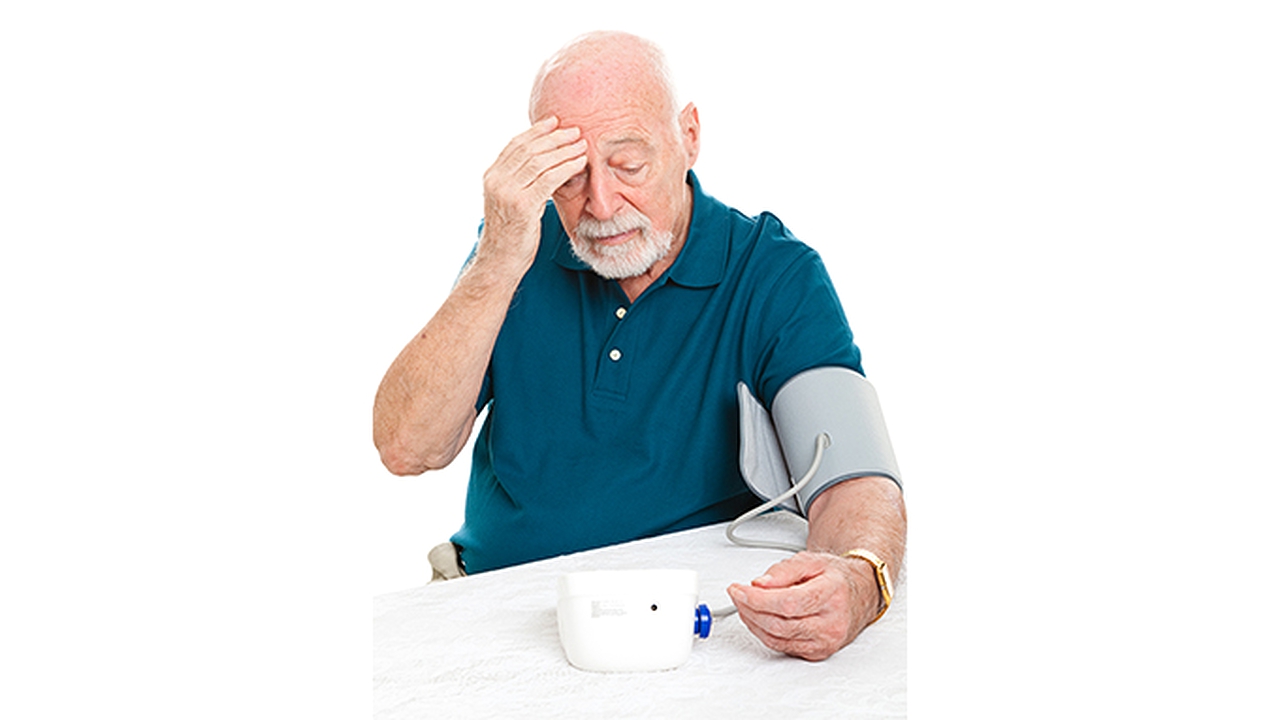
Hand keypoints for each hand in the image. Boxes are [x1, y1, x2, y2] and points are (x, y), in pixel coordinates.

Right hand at [478, 116, 586, 273]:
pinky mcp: (522, 205)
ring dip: (564, 150)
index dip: (536, 131)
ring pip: (540, 161)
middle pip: (529, 149)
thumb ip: (521, 182)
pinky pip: (549, 179)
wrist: (500, 261)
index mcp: (492, 176)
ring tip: (582, 144)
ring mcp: (507, 192)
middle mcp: (496, 180)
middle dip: (554, 137)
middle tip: (574, 130)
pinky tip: (580, 163)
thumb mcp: (510, 202)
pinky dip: (566, 167)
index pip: (515, 145)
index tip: (554, 122)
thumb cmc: (511, 234)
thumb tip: (541, 163)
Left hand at [727, 551, 881, 660]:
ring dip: (753, 623)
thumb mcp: (811, 560)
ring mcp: (826, 640)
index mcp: (831, 593)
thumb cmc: (836, 577)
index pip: (788, 602)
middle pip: (780, 624)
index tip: (738, 590)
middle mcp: (832, 621)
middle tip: (737, 595)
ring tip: (744, 605)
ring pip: (778, 639)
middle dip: (750, 610)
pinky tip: (757, 619)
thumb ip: (783, 570)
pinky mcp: (819, 652)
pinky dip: (764, 633)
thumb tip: (759, 584)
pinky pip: (783, 647)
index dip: (757, 599)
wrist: (860, 594)